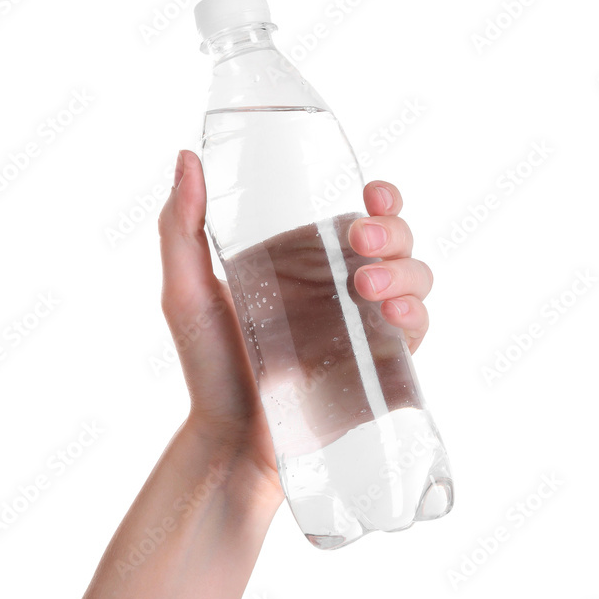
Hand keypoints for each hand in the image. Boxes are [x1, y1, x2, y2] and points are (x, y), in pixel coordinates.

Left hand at [157, 151, 432, 496]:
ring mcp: (364, 324)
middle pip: (394, 240)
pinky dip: (416, 313)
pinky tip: (393, 314)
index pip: (356, 214)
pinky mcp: (381, 363)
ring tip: (368, 288)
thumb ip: (180, 227)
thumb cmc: (207, 367)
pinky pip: (417, 329)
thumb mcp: (185, 292)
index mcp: (305, 258)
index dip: (380, 198)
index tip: (371, 192)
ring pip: (414, 277)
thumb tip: (186, 156)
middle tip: (361, 241)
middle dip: (392, 231)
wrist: (231, 442)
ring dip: (404, 271)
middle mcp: (341, 285)